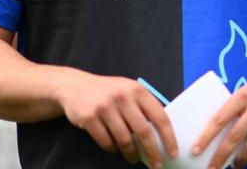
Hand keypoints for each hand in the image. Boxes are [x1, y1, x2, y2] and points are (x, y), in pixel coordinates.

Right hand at [55, 71, 178, 167]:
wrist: (75, 86)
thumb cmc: (109, 92)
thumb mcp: (129, 91)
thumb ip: (143, 107)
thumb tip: (161, 135)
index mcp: (138, 90)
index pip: (160, 117)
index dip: (169, 137)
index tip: (172, 152)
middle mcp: (123, 97)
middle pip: (144, 131)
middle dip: (152, 152)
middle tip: (156, 164)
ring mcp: (105, 107)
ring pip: (124, 139)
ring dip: (131, 153)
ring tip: (133, 158)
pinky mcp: (89, 117)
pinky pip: (106, 141)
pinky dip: (112, 149)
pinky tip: (114, 148)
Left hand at [193, 74, 246, 168]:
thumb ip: (234, 109)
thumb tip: (212, 134)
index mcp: (245, 94)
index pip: (221, 117)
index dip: (207, 136)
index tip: (196, 150)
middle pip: (236, 136)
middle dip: (221, 155)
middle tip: (213, 167)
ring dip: (243, 158)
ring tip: (238, 162)